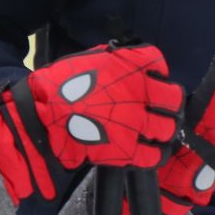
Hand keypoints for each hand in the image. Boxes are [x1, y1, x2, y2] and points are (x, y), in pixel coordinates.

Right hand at [0, 44, 183, 202]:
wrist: (41, 115)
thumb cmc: (62, 85)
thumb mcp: (94, 59)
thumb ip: (120, 60)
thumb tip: (138, 62)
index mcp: (132, 68)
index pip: (163, 70)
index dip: (162, 81)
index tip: (155, 87)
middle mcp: (140, 95)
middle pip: (173, 102)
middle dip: (168, 108)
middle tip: (159, 112)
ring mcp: (136, 124)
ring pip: (168, 129)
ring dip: (163, 130)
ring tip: (153, 132)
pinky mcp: (127, 151)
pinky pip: (154, 155)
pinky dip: (154, 154)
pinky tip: (146, 150)